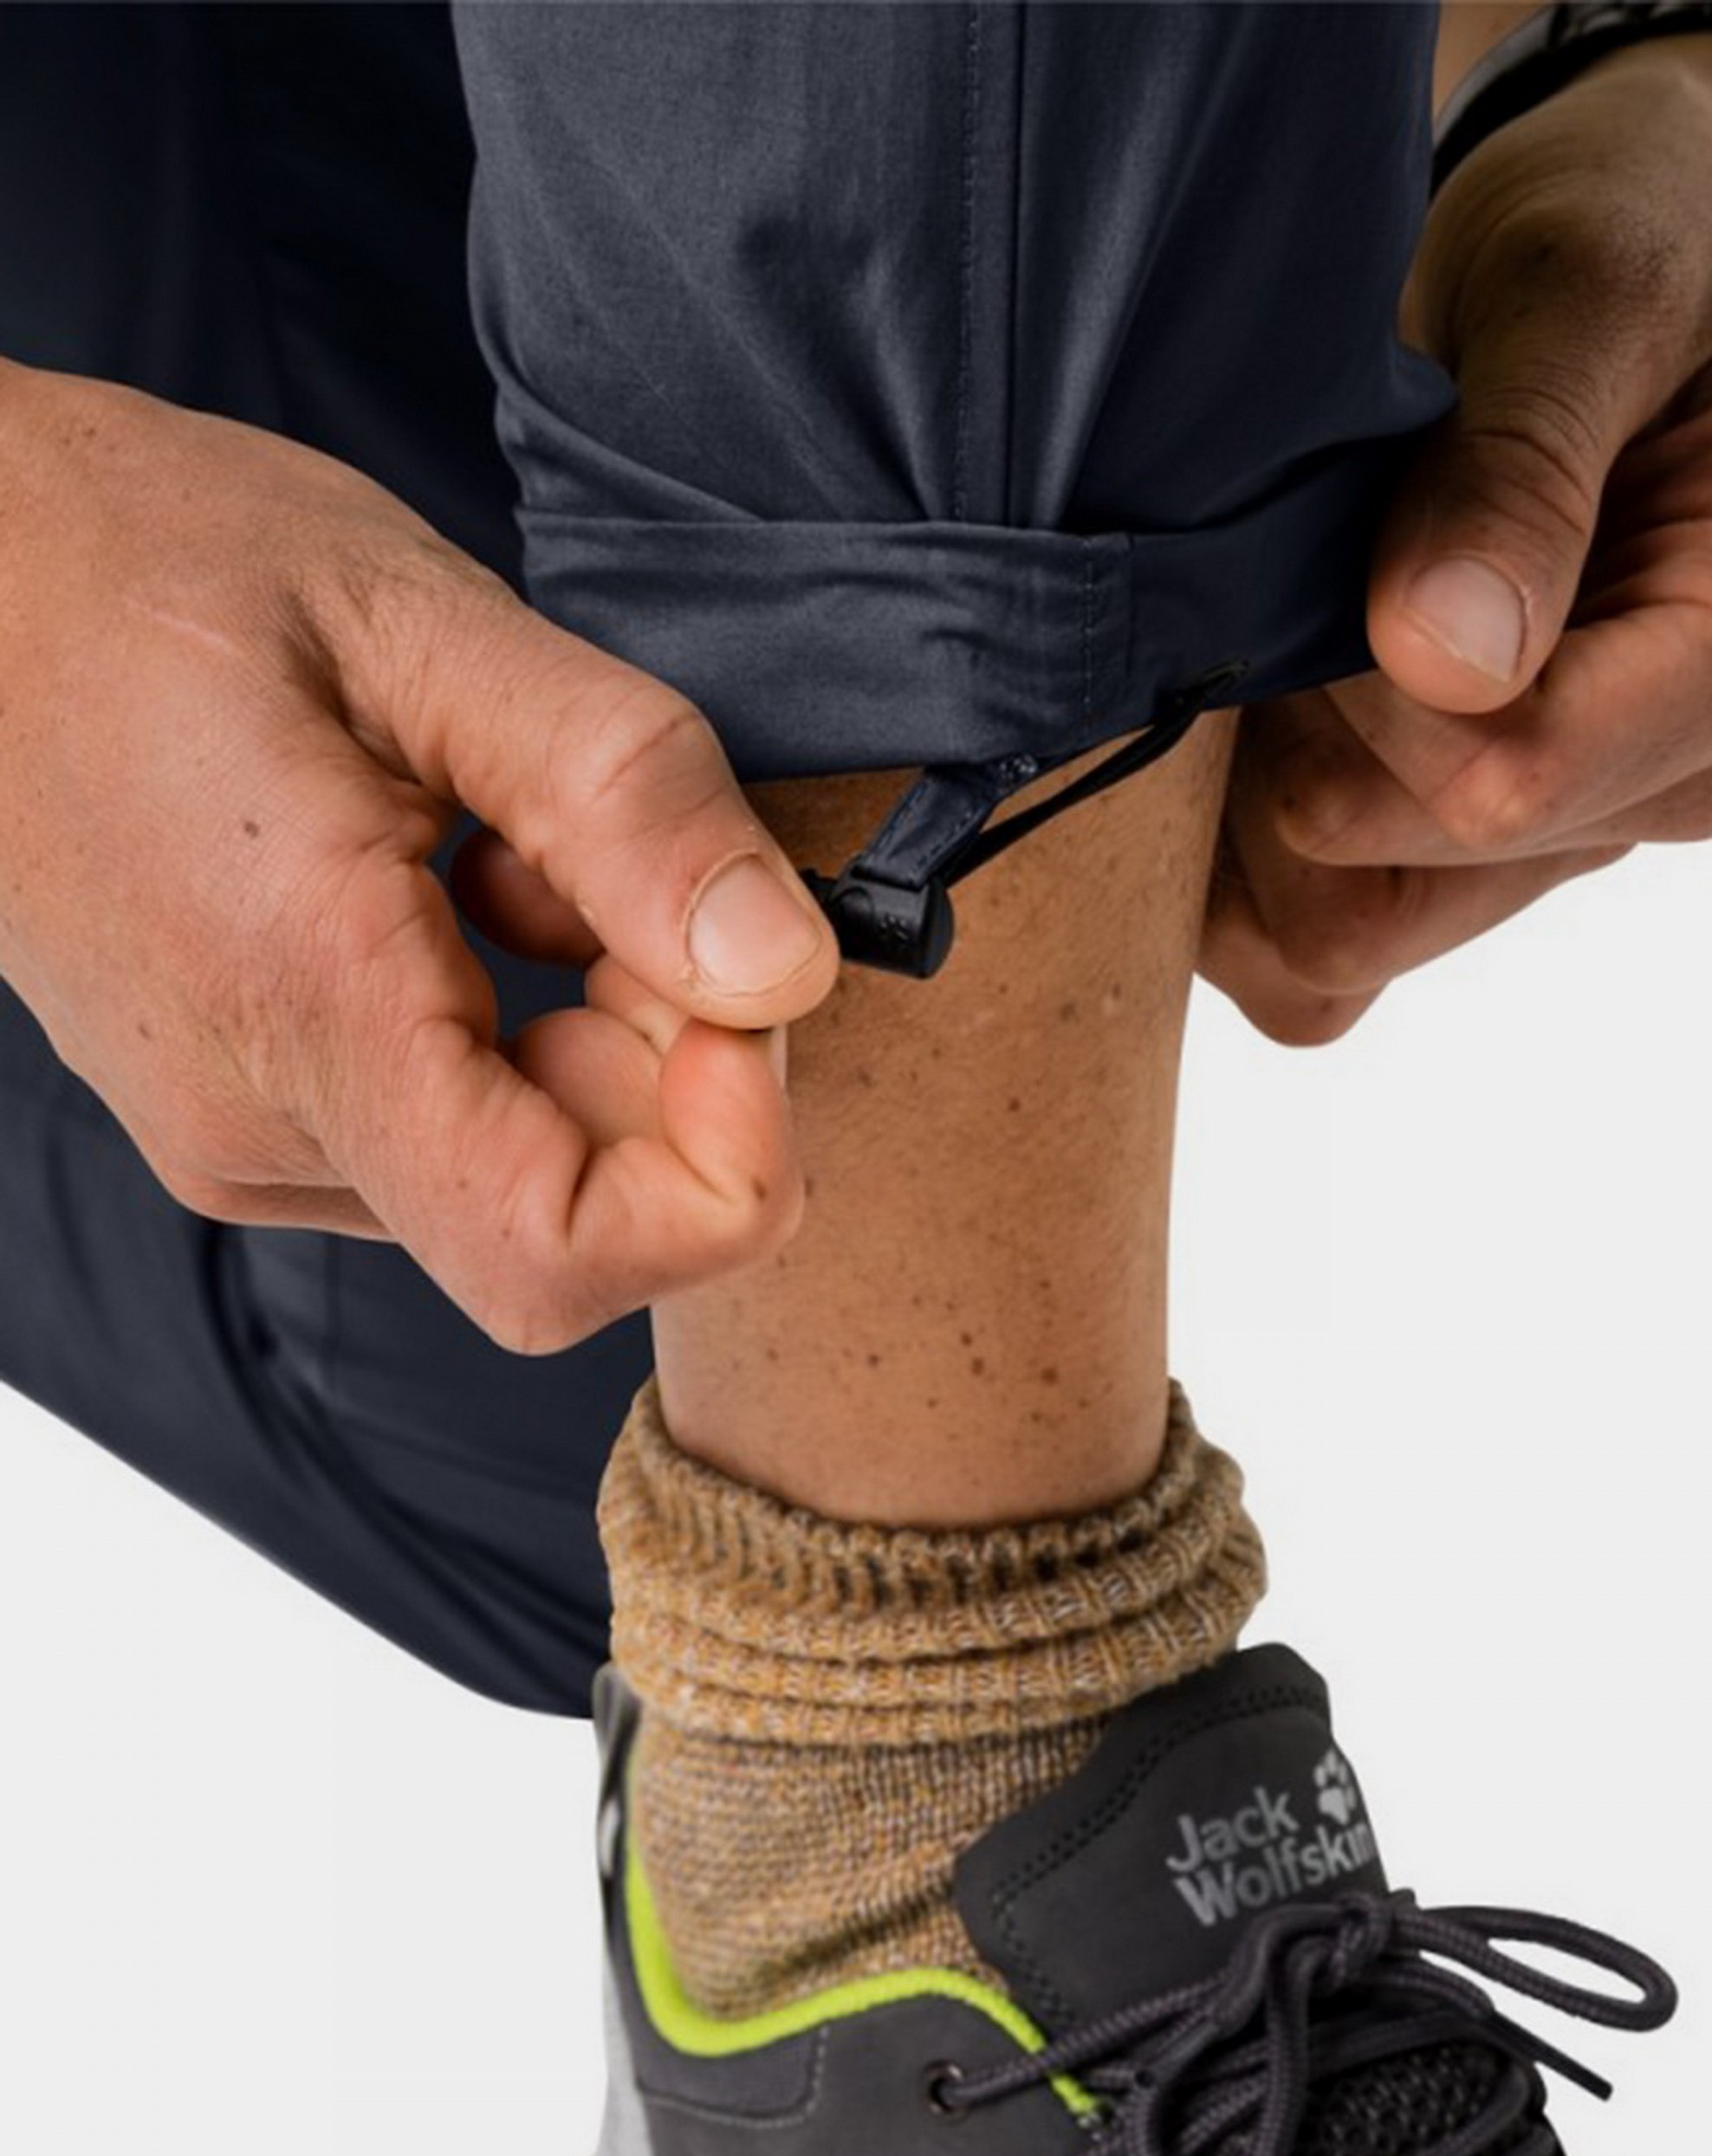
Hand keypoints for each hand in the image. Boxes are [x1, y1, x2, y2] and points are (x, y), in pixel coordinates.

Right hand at [0, 363, 838, 1347]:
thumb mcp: (416, 627)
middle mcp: (260, 1127)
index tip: (749, 996)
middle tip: (651, 870)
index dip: (720, 1169)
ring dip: (602, 1033)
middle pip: (569, 1218)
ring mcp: (242, 1134)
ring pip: (520, 1175)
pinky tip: (479, 882)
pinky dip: (526, 1027)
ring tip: (533, 846)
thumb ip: (620, 798)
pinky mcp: (246, 1108)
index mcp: (298, 1008)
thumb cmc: (145, 564)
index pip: (560, 1258)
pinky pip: (450, 1130)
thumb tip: (787, 968)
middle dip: (677, 1067)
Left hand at [1201, 34, 1711, 1041]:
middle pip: (1390, 877)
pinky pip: (1315, 957)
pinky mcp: (1467, 858)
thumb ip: (1522, 467)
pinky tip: (1245, 730)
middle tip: (1277, 578)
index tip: (1313, 558)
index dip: (1350, 694)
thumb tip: (1448, 659)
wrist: (1617, 276)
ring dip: (1248, 811)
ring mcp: (1561, 836)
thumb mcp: (1589, 288)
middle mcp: (1659, 785)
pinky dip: (1241, 871)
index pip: (1494, 784)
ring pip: (1336, 937)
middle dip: (1288, 740)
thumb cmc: (1634, 234)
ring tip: (1270, 636)